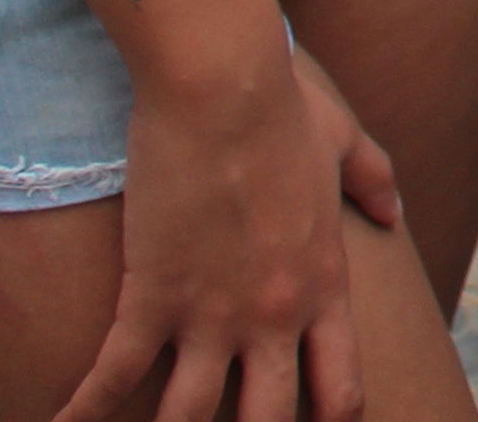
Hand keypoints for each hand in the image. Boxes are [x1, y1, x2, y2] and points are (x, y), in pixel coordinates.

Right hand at [43, 47, 399, 421]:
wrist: (223, 88)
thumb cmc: (283, 108)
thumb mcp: (345, 145)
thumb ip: (374, 182)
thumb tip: (394, 211)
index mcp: (324, 287)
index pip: (342, 386)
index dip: (333, 419)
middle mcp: (274, 317)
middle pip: (266, 419)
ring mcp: (212, 315)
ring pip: (188, 416)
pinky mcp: (151, 299)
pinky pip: (113, 377)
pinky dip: (83, 410)